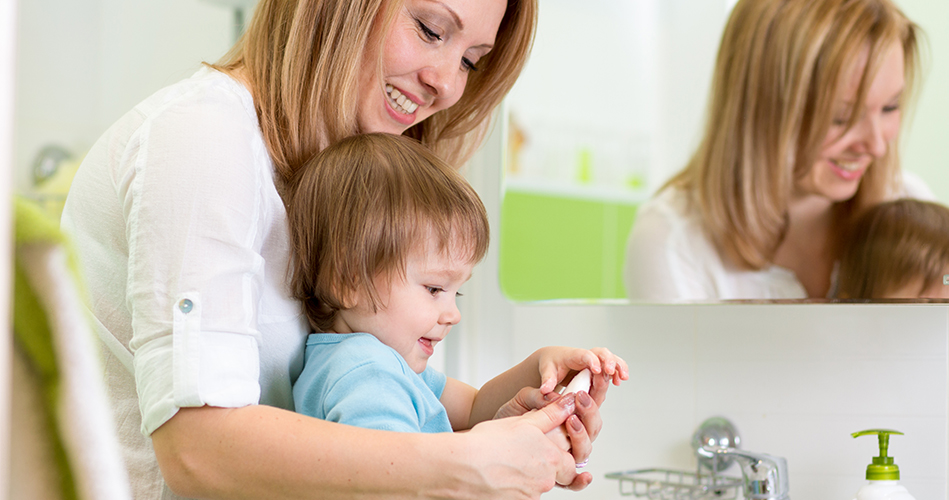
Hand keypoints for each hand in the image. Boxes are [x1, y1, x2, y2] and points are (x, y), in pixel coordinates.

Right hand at [466, 393, 585, 494]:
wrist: (461, 466)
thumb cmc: (488, 443)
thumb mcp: (524, 422)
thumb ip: (551, 415)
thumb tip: (569, 404)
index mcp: (552, 458)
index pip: (570, 464)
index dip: (558, 456)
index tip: (545, 450)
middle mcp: (545, 481)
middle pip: (553, 478)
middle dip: (542, 468)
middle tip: (521, 455)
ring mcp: (530, 496)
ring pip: (534, 487)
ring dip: (525, 477)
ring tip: (503, 462)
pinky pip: (519, 496)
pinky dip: (511, 487)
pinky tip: (496, 475)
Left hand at [536, 346, 628, 396]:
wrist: (553, 360)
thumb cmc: (551, 364)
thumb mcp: (546, 370)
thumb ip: (547, 379)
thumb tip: (545, 390)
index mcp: (572, 356)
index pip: (584, 355)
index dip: (592, 361)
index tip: (596, 369)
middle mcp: (586, 356)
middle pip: (601, 353)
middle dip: (609, 361)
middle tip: (611, 372)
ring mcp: (594, 361)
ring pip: (610, 358)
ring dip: (618, 366)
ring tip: (622, 378)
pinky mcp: (598, 368)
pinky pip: (611, 367)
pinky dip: (617, 372)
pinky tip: (619, 381)